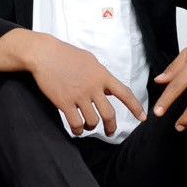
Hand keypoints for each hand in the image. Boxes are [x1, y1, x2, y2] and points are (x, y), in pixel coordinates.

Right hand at [27, 35, 146, 137]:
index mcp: (102, 75)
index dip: (135, 107)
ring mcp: (79, 95)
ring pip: (93, 121)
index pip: (124, 93)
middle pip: (109, 114)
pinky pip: (75, 123)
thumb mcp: (90, 61)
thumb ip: (101, 75)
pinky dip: (78, 130)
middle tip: (110, 132)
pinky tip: (77, 129)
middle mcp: (93, 86)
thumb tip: (109, 90)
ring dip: (91, 127)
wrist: (44, 54)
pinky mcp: (64, 102)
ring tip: (87, 126)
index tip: (142, 117)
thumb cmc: (65, 55)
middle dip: (111, 127)